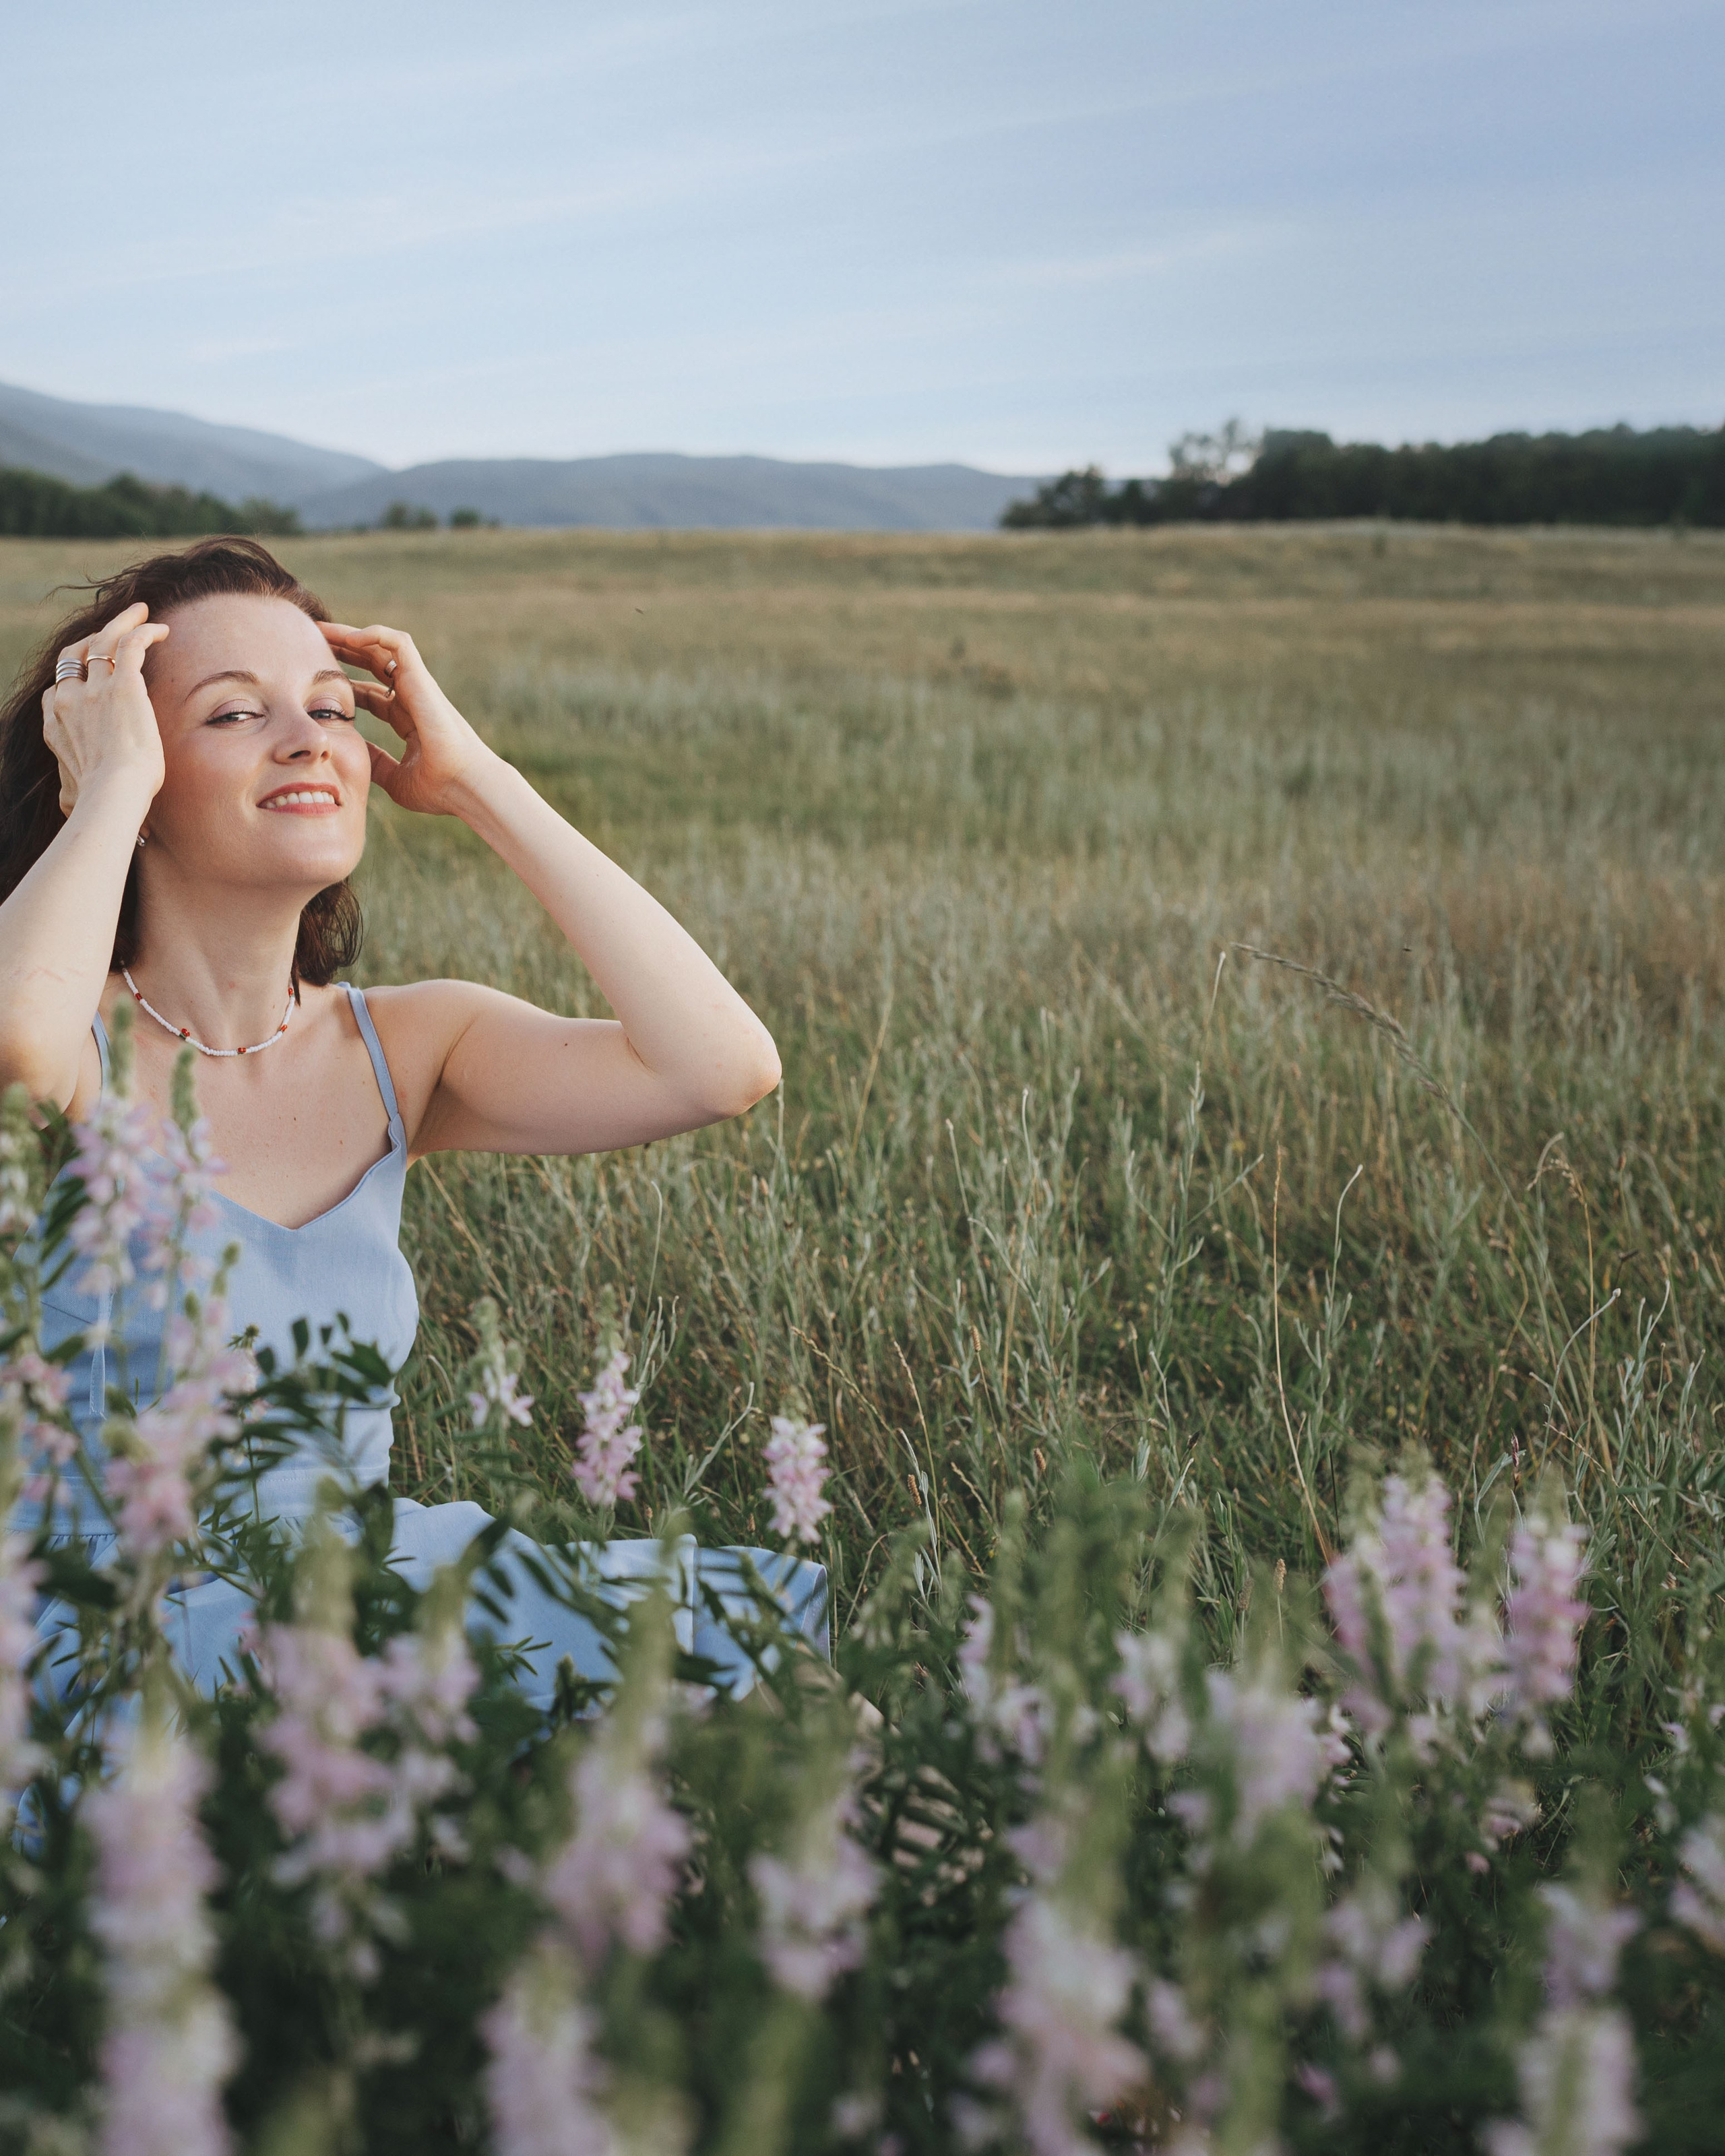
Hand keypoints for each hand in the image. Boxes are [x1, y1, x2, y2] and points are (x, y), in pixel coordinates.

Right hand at [42, 602, 168, 816]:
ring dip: (120, 622)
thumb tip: (66, 805)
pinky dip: (143, 631)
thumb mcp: (71, 794)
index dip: (74, 675)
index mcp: (54, 725)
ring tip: (140, 611)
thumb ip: (68, 791)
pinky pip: (130, 645)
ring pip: (102, 641)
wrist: (114, 794)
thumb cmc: (100, 801)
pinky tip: (160, 629)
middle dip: (92, 638)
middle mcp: (67, 701)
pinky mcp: (123, 686)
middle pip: (74, 656)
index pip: (57, 689)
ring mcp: (92, 691)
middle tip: (114, 629)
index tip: (94, 673)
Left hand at [318, 620, 492, 816]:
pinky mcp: (421, 678)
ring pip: (383, 646)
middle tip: (313, 641)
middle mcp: (412, 698)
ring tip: (324, 629)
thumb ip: (376, 763)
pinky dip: (376, 634)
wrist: (465, 786)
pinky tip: (350, 638)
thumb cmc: (440, 789)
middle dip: (344, 650)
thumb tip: (353, 754)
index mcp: (407, 720)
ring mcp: (417, 686)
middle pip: (374, 663)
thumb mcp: (394, 778)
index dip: (344, 685)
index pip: (371, 694)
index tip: (315, 681)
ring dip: (353, 635)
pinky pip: (398, 643)